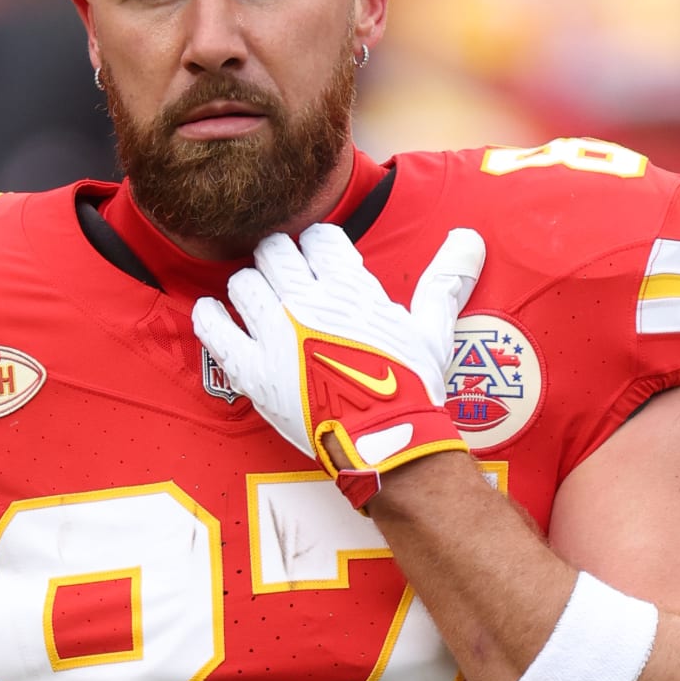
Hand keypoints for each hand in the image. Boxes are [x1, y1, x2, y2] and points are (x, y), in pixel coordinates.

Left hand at [193, 222, 485, 506]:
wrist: (388, 443)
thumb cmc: (411, 388)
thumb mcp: (432, 328)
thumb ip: (444, 279)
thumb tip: (470, 237)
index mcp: (349, 286)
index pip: (319, 238)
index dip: (318, 246)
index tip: (319, 260)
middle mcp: (307, 302)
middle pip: (275, 251)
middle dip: (280, 259)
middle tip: (286, 278)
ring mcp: (275, 336)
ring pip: (243, 283)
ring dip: (250, 287)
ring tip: (258, 301)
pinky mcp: (253, 371)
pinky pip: (216, 330)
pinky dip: (210, 317)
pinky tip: (213, 313)